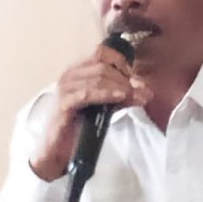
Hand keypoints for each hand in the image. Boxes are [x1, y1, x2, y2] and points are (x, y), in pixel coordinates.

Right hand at [28, 42, 148, 180]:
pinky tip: (119, 97)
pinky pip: (87, 93)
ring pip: (98, 78)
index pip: (101, 52)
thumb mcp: (105, 107)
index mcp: (78, 71)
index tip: (134, 79)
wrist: (57, 149)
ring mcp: (66, 88)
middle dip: (126, 79)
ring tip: (136, 96)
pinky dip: (106, 93)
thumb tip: (145, 91)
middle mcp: (70, 75)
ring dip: (121, 87)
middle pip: (103, 67)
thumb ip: (122, 97)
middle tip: (141, 92)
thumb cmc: (79, 126)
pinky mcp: (65, 103)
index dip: (120, 62)